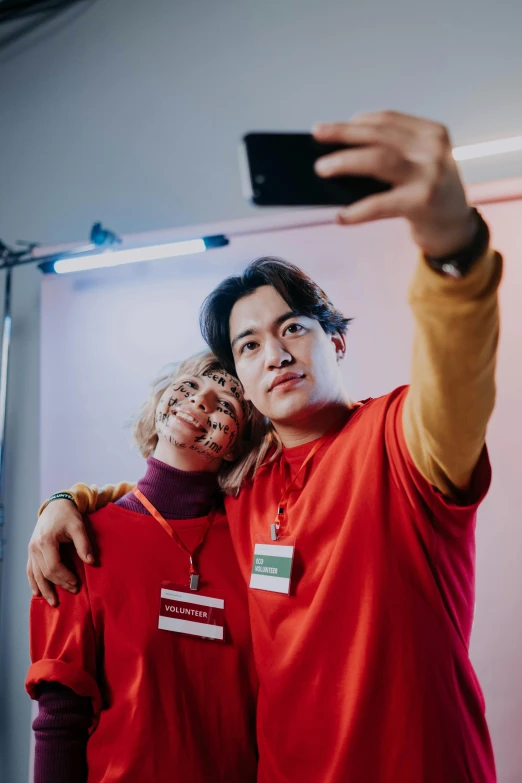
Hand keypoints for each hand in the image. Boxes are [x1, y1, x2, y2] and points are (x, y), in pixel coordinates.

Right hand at [27, 499, 93, 605]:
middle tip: (74, 591)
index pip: (54, 566)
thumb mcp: (78, 526)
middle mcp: (35, 547)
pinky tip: (37, 592)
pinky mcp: (31, 550)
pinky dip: (33, 582)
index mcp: (46, 541)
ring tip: (53, 602)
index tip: (77, 584)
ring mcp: (31, 549)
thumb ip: (84, 544)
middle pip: (45, 573)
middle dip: (59, 584)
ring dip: (44, 589)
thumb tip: (91, 562)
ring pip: (35, 574)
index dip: (65, 578)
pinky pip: (30, 569)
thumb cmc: (68, 515)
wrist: (55, 505)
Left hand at [313, 111, 476, 257]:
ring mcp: (428, 174)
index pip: (387, 120)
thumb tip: (342, 153)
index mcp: (430, 133)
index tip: (331, 127)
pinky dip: (357, 211)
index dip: (356, 122)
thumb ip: (393, 154)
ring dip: (345, 162)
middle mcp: (431, 148)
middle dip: (343, 134)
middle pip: (379, 135)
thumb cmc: (430, 194)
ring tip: (322, 169)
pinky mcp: (422, 202)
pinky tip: (341, 216)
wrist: (457, 229)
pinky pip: (380, 204)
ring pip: (377, 160)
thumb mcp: (420, 164)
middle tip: (318, 135)